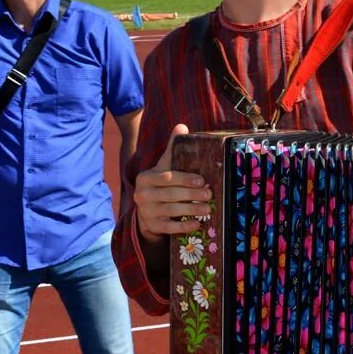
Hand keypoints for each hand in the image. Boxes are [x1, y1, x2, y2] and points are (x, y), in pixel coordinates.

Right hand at [134, 124, 212, 240]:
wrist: (147, 212)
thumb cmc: (160, 185)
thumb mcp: (163, 167)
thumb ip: (172, 149)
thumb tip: (182, 126)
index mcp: (146, 178)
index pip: (167, 177)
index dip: (185, 179)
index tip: (202, 180)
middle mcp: (143, 194)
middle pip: (171, 194)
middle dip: (192, 194)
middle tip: (210, 194)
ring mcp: (146, 211)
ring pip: (172, 211)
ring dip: (191, 210)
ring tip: (208, 208)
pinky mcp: (152, 225)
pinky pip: (169, 227)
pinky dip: (184, 226)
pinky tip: (197, 224)